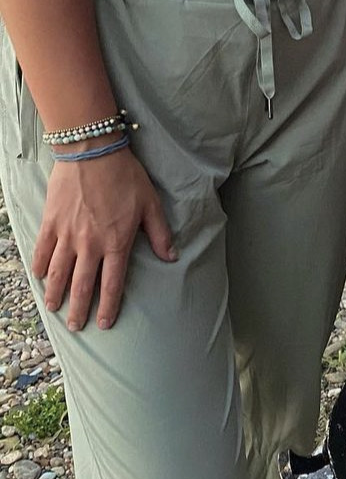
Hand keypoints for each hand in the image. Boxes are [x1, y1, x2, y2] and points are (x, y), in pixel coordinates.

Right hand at [32, 147, 176, 330]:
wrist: (93, 152)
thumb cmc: (125, 176)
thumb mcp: (151, 203)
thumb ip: (160, 233)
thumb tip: (171, 257)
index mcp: (116, 242)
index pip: (112, 284)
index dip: (108, 306)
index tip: (105, 323)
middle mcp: (90, 244)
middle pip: (82, 285)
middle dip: (78, 310)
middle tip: (75, 326)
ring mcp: (67, 235)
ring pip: (59, 273)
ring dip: (56, 294)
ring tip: (54, 308)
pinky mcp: (51, 222)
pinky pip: (43, 251)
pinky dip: (40, 267)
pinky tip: (40, 277)